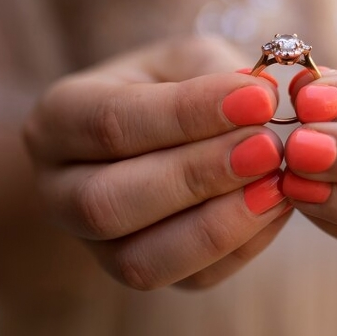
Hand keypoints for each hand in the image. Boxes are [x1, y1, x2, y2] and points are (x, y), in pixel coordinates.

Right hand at [23, 37, 290, 290]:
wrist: (161, 133)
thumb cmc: (171, 84)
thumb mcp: (183, 58)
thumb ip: (214, 72)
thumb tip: (259, 99)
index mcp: (59, 117)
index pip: (113, 121)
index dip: (188, 114)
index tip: (259, 99)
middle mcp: (59, 189)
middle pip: (110, 201)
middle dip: (199, 175)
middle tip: (269, 147)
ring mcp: (93, 244)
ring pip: (140, 260)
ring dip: (219, 224)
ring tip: (277, 184)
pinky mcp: (139, 274)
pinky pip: (187, 280)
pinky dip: (239, 248)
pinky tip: (276, 209)